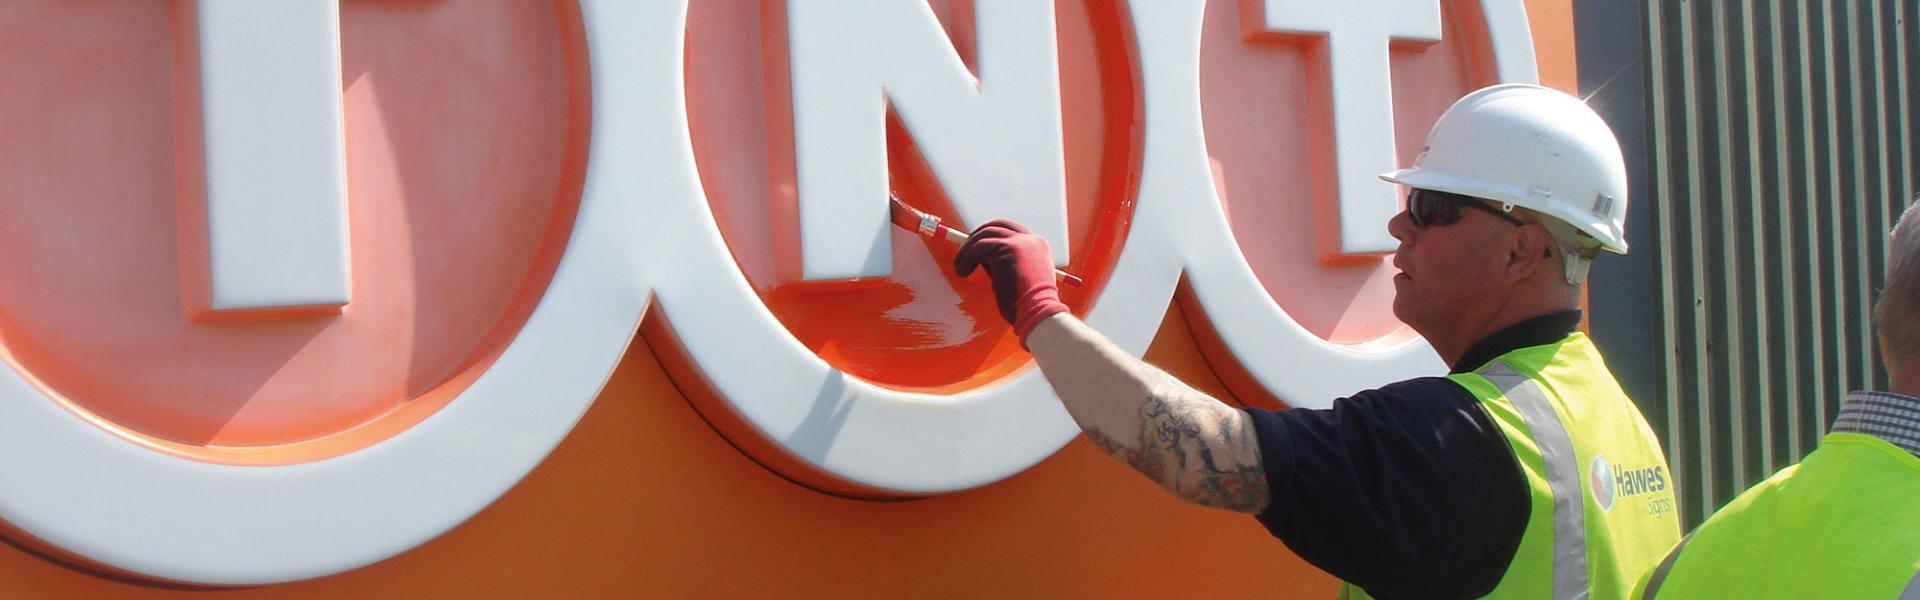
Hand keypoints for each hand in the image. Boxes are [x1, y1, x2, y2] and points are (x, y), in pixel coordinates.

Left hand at [953, 219, 1069, 342]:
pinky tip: (962, 272)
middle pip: (998, 225)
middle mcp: (1031, 240)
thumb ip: (1004, 262)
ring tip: (960, 267)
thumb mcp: (1018, 277)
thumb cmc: (1025, 305)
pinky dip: (966, 258)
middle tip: (964, 253)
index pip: (1011, 230)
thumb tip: (981, 257)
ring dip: (968, 249)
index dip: (992, 237)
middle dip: (978, 236)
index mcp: (1037, 246)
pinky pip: (979, 247)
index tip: (977, 249)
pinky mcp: (1008, 249)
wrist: (1037, 314)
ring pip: (985, 234)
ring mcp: (1020, 242)